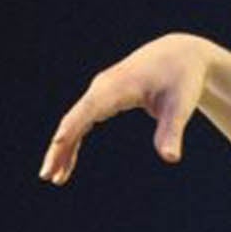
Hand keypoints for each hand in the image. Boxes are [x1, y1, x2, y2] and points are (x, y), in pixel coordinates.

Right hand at [40, 34, 215, 183]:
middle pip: (73, 120)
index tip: (57, 146)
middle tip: (48, 176)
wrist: (181, 54)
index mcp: (116, 88)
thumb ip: (172, 132)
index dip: (72, 129)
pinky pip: (83, 121)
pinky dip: (75, 141)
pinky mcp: (104, 97)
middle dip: (60, 148)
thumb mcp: (180, 106)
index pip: (88, 111)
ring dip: (63, 149)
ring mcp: (100, 92)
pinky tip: (69, 163)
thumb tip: (170, 158)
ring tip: (55, 177)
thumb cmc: (182, 80)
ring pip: (74, 122)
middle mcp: (101, 88)